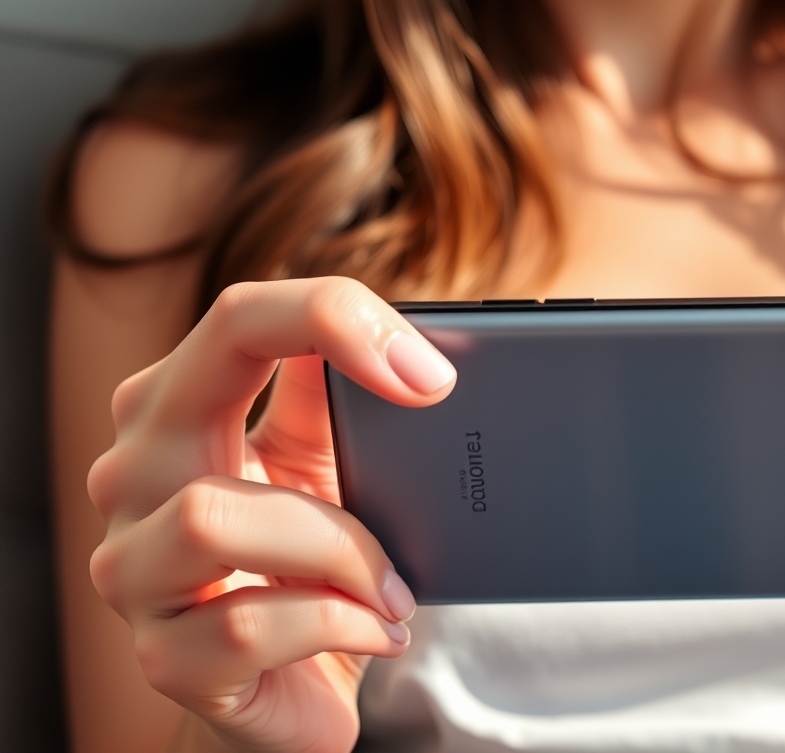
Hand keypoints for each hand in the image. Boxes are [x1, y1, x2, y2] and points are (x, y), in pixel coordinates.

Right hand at [87, 278, 455, 751]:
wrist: (297, 689)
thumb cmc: (308, 566)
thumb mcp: (325, 464)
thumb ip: (332, 394)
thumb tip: (399, 334)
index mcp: (177, 409)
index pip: (236, 318)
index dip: (333, 316)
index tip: (429, 365)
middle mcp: (133, 477)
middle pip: (192, 388)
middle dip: (327, 381)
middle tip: (431, 399)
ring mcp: (133, 570)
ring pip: (215, 518)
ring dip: (341, 548)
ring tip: (395, 583)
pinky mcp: (164, 658)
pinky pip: (250, 625)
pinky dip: (342, 622)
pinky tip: (379, 629)